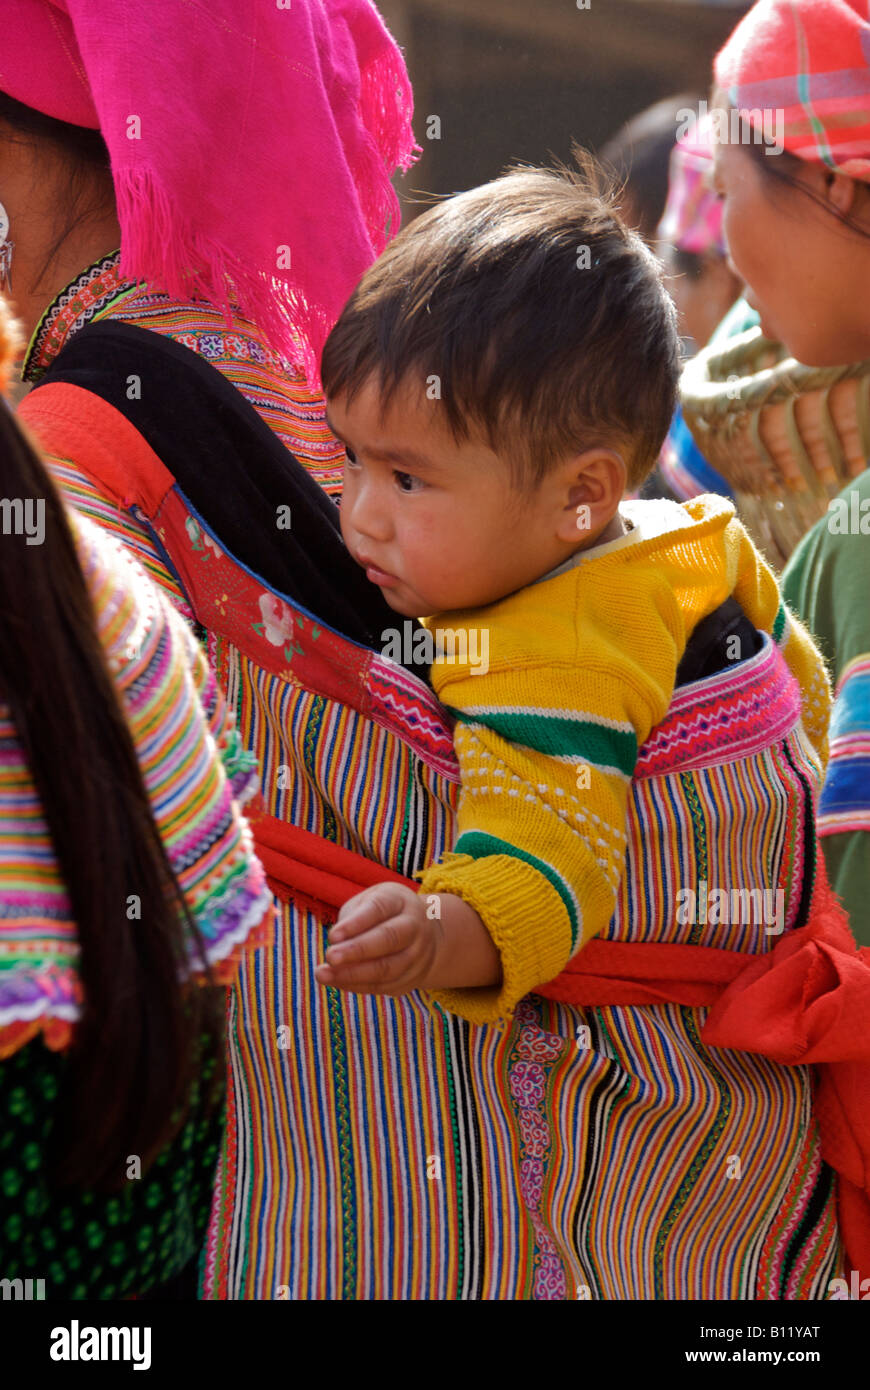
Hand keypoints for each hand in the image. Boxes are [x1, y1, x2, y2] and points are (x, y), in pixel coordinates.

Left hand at [314, 883, 441, 995]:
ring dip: (353, 974)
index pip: (378, 909)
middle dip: (357, 950)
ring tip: (324, 974)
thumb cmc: (383, 914)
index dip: (356, 923)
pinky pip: (385, 986)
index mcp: (399, 901)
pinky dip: (358, 986)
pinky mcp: (412, 978)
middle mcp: (414, 926)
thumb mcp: (368, 903)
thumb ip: (352, 919)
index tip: (333, 936)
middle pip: (388, 939)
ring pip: (388, 968)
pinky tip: (337, 981)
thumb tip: (337, 944)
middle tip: (330, 957)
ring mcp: (417, 954)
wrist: (424, 935)